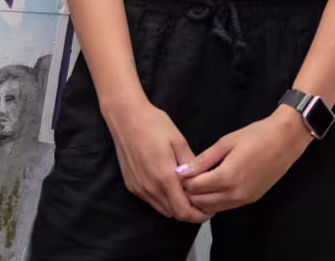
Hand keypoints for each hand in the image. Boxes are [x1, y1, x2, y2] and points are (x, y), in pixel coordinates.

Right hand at [103, 100, 207, 222]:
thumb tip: (202, 181)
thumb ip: (191, 165)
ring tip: (187, 195)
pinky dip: (163, 200)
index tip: (209, 211)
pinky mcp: (132, 186)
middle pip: (173, 214)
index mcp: (165, 178)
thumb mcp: (179, 141)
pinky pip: (151, 201)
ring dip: (175, 206)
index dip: (198, 215)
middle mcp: (150, 188)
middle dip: (189, 212)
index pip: (183, 211)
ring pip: (162, 209)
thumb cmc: (154, 125)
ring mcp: (139, 189)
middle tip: (200, 203)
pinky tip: (170, 187)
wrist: (125, 118)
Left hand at [178, 107, 312, 213]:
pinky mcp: (250, 200)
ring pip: (212, 208)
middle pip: (200, 202)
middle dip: (190, 192)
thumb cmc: (256, 135)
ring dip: (202, 198)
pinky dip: (215, 200)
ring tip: (199, 181)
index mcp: (226, 177)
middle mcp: (234, 194)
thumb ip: (204, 159)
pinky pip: (225, 206)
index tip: (180, 170)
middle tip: (187, 177)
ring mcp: (243, 199)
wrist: (286, 140)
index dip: (184, 180)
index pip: (194, 188)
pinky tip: (214, 186)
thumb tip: (182, 171)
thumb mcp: (226, 142)